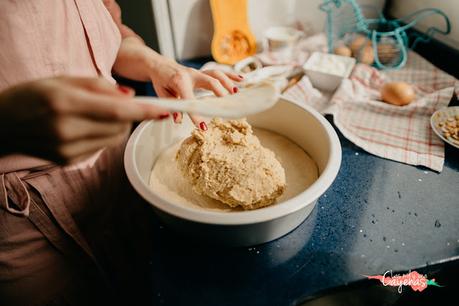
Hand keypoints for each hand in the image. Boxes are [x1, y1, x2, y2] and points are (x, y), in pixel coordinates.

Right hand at [0, 76, 169, 163]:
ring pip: (113, 139)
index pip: (117, 112)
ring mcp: (67, 150)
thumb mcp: (62, 80)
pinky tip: (83, 127)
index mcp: (65, 104)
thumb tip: (131, 97)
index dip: (145, 113)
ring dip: (117, 126)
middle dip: (130, 116)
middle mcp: (67, 130)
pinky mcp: (68, 161)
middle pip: (119, 127)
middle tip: (121, 104)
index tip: (165, 111)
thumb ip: (99, 86)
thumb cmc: (32, 96)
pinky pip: (100, 147)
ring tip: (96, 114)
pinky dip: (102, 135)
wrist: (1, 125)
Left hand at [150, 59, 241, 127]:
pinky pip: (219, 72)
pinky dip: (231, 75)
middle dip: (219, 94)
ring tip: (237, 93)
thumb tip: (178, 120)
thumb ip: (171, 106)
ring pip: (216, 74)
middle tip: (225, 108)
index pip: (190, 99)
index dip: (196, 114)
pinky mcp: (204, 72)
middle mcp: (192, 74)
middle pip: (210, 81)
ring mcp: (199, 72)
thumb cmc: (162, 81)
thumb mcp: (162, 94)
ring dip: (228, 83)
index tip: (203, 126)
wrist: (161, 65)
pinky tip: (242, 80)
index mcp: (180, 81)